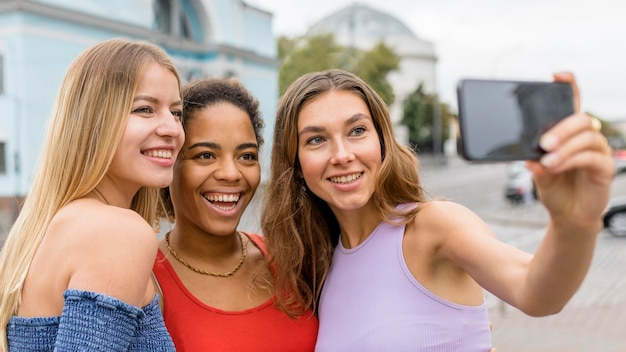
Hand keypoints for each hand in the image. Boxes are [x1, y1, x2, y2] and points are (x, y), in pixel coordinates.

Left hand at [526, 72, 614, 230]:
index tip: (556, 76)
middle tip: (544, 142)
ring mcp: (597, 151)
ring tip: (547, 160)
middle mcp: (585, 138)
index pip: (572, 102)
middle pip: (581, 118)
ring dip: (565, 147)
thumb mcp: (538, 174)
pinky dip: (572, 160)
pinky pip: (592, 157)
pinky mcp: (605, 168)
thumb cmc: (554, 189)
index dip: (569, 85)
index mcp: (568, 133)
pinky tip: (556, 167)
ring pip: (587, 137)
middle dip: (562, 127)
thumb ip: (534, 163)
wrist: (567, 215)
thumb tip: (527, 157)